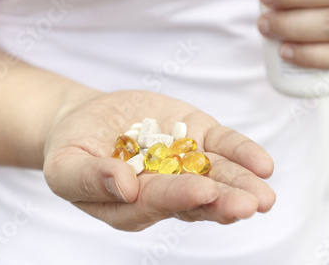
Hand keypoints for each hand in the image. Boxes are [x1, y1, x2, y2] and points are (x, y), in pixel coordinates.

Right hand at [42, 90, 274, 230]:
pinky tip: (261, 165)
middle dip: (223, 203)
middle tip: (248, 206)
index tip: (202, 191)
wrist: (88, 120)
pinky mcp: (196, 137)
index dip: (180, 197)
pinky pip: (222, 147)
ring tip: (263, 195)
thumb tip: (122, 185)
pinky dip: (242, 153)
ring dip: (242, 184)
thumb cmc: (73, 148)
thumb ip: (89, 178)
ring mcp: (184, 163)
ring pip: (218, 175)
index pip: (158, 203)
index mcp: (133, 205)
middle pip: (198, 200)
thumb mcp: (65, 166)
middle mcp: (165, 189)